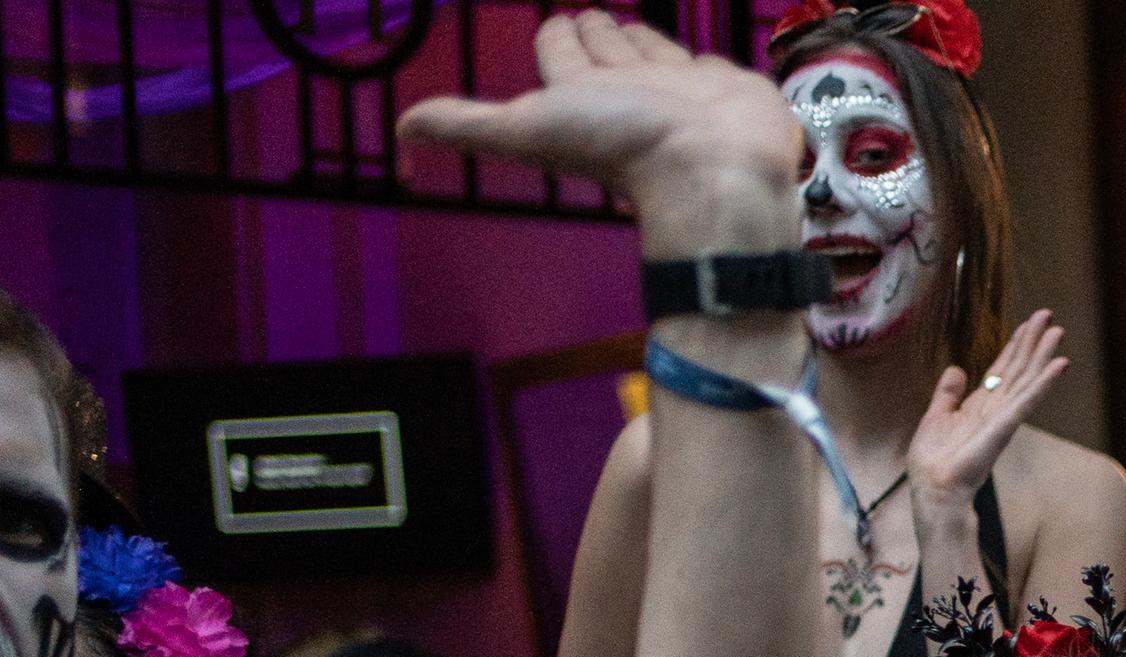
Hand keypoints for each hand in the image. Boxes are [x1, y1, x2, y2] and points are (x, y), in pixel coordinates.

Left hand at [400, 15, 797, 249]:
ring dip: (638, 39)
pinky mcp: (725, 89)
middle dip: (594, 31)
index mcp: (582, 93)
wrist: (714, 169)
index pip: (560, 54)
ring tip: (628, 27)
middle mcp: (628, 90)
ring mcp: (679, 89)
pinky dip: (693, 61)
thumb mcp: (529, 130)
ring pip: (650, 52)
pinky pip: (702, 67)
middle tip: (590, 17)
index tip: (556, 22)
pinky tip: (692, 60)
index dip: (556, 38)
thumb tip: (401, 128)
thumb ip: (467, 124)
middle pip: (602, 49)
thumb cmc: (625, 149)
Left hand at [907, 312, 1067, 523]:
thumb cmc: (933, 462)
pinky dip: (1045, 382)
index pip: (1003, 368)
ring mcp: (1004, 417)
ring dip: (1044, 355)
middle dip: (1033, 341)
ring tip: (1058, 331)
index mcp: (980, 405)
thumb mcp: (936, 416)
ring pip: (1027, 379)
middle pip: (1019, 368)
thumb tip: (956, 369)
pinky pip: (1028, 400)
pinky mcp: (1005, 427)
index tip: (1028, 323)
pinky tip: (1059, 365)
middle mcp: (997, 408)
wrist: (933, 489)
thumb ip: (947, 393)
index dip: (1015, 345)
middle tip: (1049, 315)